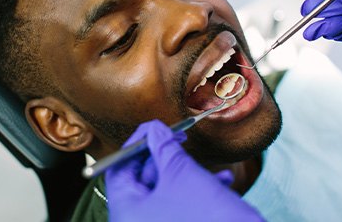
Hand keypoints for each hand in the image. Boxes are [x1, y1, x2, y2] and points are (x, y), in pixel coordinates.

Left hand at [106, 120, 264, 221]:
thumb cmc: (208, 218)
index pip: (118, 168)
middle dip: (164, 157)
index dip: (136, 144)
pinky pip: (179, 205)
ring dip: (188, 173)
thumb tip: (154, 130)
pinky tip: (222, 182)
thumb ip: (163, 147)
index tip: (155, 129)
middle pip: (140, 179)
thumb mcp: (181, 174)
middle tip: (180, 141)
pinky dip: (197, 190)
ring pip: (164, 191)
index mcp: (126, 212)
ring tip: (209, 166)